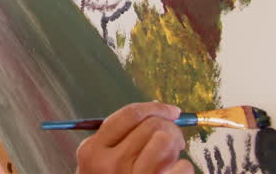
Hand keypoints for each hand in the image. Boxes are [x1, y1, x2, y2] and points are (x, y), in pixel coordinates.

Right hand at [75, 102, 191, 173]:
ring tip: (172, 158)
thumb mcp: (99, 165)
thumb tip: (159, 115)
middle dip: (170, 129)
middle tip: (174, 140)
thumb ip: (117, 141)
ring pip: (167, 141)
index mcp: (93, 151)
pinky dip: (183, 169)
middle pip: (152, 126)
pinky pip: (182, 168)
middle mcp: (110, 164)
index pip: (129, 115)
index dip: (155, 108)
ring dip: (175, 148)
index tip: (172, 111)